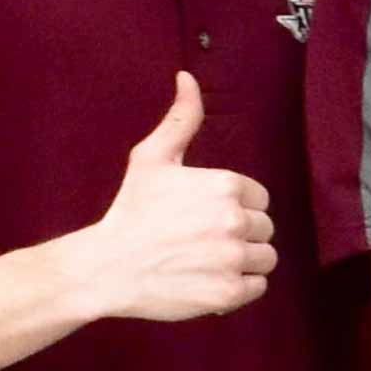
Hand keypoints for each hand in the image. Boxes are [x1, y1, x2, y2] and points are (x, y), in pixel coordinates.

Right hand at [85, 74, 276, 320]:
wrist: (105, 267)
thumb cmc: (130, 211)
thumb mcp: (151, 159)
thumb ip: (181, 119)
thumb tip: (188, 78)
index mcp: (224, 186)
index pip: (259, 199)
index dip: (234, 208)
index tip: (204, 216)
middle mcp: (233, 221)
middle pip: (265, 228)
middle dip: (239, 234)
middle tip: (201, 239)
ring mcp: (232, 259)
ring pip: (265, 258)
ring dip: (243, 261)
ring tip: (206, 259)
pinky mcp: (229, 292)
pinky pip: (258, 286)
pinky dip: (238, 286)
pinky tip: (209, 278)